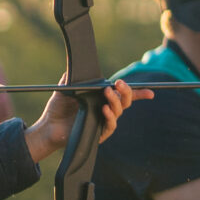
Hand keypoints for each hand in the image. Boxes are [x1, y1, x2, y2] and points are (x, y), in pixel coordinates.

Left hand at [24, 80, 146, 164]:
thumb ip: (71, 78)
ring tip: (107, 92)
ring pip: (118, 112)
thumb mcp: (64, 90)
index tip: (150, 92)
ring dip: (115, 102)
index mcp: (102, 99)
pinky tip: (104, 109)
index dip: (138, 94)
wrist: (48, 126)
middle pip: (124, 102)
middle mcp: (106, 110)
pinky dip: (109, 116)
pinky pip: (109, 125)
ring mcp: (103, 122)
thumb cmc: (58, 108)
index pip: (123, 96)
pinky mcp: (98, 133)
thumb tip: (75, 66)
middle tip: (119, 84)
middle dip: (126, 92)